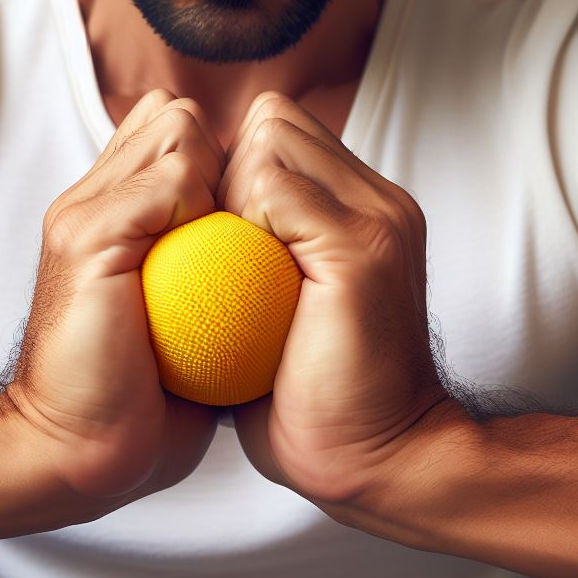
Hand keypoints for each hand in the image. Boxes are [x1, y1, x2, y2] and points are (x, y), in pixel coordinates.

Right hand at [2, 88, 224, 513]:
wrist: (80, 448)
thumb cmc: (143, 394)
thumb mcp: (186, 317)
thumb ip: (209, 267)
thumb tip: (272, 248)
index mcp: (112, 208)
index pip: (174, 129)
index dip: (223, 159)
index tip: (252, 218)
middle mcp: (93, 194)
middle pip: (177, 115)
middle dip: (227, 157)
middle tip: (246, 229)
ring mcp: (85, 209)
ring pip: (177, 127)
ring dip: (221, 175)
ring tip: (232, 245)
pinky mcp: (88, 234)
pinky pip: (171, 178)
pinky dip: (207, 205)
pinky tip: (221, 263)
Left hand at [217, 92, 449, 510]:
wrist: (378, 459)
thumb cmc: (315, 399)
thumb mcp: (282, 310)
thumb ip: (258, 257)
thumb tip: (199, 232)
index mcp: (361, 209)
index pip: (279, 131)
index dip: (232, 168)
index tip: (212, 235)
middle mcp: (377, 199)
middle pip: (273, 118)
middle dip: (227, 167)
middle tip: (217, 245)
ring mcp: (377, 216)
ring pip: (270, 136)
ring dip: (230, 189)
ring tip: (228, 262)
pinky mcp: (361, 247)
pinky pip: (274, 185)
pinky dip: (238, 216)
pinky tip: (234, 277)